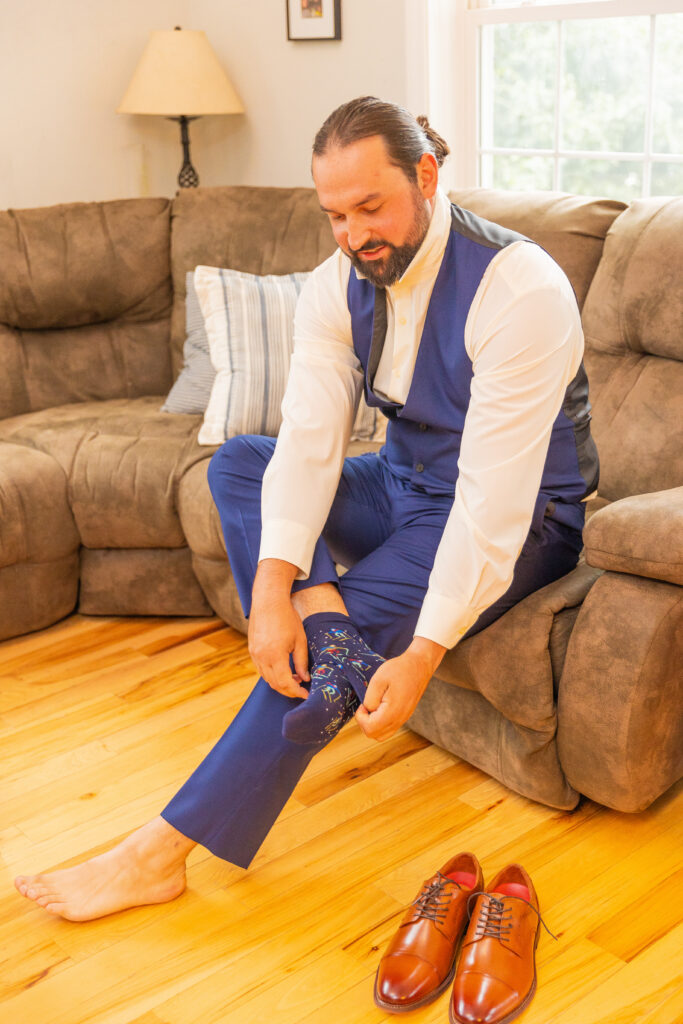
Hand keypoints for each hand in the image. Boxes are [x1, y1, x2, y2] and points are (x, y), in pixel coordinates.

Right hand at [248, 559, 309, 698]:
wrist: (268, 600)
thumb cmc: (287, 617)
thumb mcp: (299, 640)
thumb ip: (301, 662)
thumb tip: (304, 678)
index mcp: (275, 655)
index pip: (285, 683)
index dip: (296, 691)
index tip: (306, 694)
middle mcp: (262, 657)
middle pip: (274, 684)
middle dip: (288, 690)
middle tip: (301, 688)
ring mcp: (254, 654)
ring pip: (266, 678)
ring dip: (279, 683)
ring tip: (294, 678)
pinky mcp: (251, 650)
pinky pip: (261, 669)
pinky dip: (271, 674)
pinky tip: (282, 669)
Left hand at [355, 637, 445, 741]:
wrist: (419, 666)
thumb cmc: (399, 669)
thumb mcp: (378, 679)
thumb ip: (370, 698)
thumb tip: (368, 710)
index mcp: (393, 711)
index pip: (370, 729)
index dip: (361, 718)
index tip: (363, 704)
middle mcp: (399, 719)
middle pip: (375, 735)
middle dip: (365, 723)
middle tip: (366, 706)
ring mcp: (403, 719)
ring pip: (382, 735)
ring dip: (372, 725)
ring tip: (372, 707)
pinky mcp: (404, 716)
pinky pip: (389, 729)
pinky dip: (380, 723)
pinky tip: (380, 707)